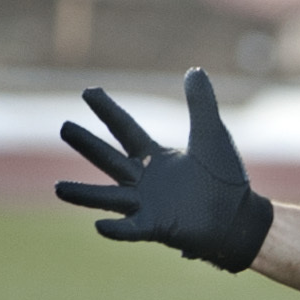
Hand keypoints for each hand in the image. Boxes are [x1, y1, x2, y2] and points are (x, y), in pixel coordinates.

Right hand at [55, 68, 276, 271]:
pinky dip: (117, 229)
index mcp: (154, 157)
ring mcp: (146, 205)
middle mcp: (143, 180)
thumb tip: (195, 70)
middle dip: (87, 144)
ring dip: (84, 194)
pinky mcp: (155, 227)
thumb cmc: (225, 179)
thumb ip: (202, 104)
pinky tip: (100, 225)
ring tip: (58, 189)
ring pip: (108, 197)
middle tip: (64, 127)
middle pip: (109, 158)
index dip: (108, 110)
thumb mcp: (212, 135)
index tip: (89, 91)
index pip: (125, 129)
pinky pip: (131, 228)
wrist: (241, 219)